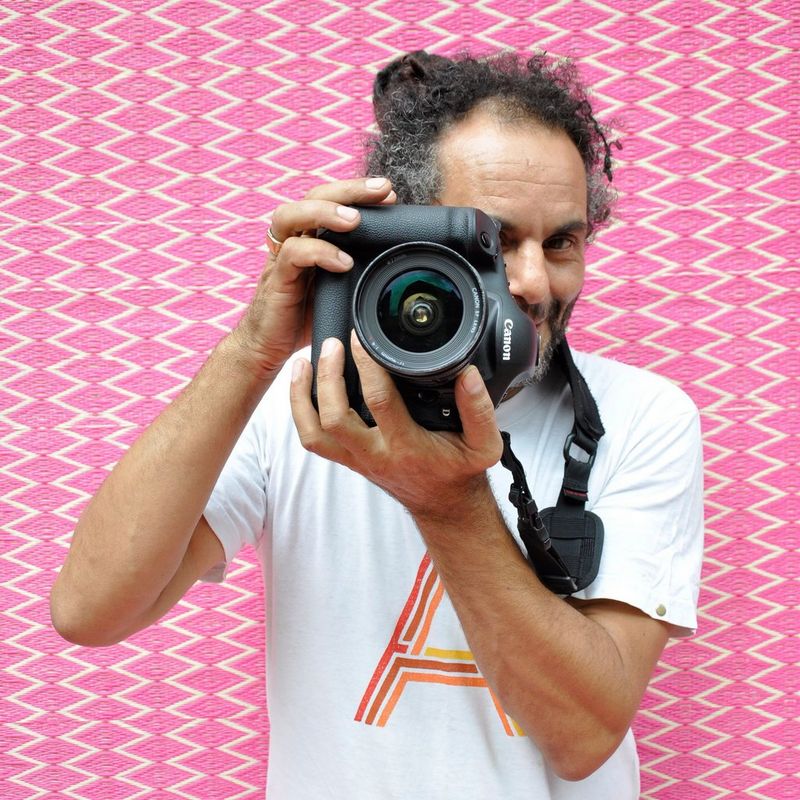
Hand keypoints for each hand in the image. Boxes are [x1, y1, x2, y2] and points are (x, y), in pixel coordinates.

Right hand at [233, 177, 395, 377]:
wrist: (268, 347)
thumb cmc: (306, 316)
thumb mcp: (340, 289)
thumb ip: (359, 271)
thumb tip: (398, 264)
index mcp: (310, 236)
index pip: (331, 199)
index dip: (358, 192)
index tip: (389, 194)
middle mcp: (293, 239)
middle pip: (313, 195)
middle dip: (349, 189)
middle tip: (381, 189)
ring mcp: (281, 258)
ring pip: (291, 214)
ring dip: (326, 212)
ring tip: (355, 221)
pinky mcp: (277, 280)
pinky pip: (292, 254)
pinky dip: (318, 252)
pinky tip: (343, 262)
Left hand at [289, 332, 503, 516]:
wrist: (444, 505)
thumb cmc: (459, 472)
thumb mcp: (485, 445)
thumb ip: (480, 410)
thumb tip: (467, 375)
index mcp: (406, 446)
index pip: (378, 401)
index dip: (366, 365)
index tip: (362, 338)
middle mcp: (375, 454)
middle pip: (334, 417)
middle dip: (327, 377)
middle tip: (332, 344)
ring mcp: (357, 459)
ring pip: (314, 432)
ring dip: (301, 397)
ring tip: (302, 362)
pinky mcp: (348, 459)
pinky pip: (314, 439)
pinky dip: (301, 412)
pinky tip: (302, 386)